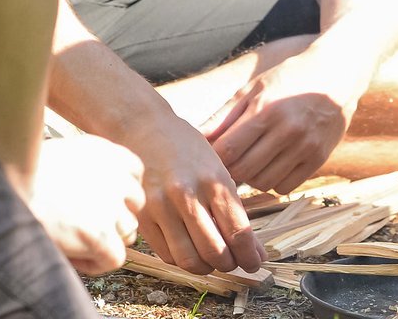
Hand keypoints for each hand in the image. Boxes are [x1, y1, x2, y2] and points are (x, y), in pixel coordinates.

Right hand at [25, 135, 145, 275]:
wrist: (1, 189)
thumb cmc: (21, 175)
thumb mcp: (61, 154)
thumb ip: (86, 167)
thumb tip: (94, 191)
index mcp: (106, 153)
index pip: (134, 172)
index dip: (118, 189)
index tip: (97, 198)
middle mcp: (115, 178)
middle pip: (133, 203)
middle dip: (113, 214)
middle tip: (81, 222)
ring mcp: (110, 208)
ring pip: (127, 231)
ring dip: (104, 238)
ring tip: (71, 238)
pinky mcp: (100, 235)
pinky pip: (115, 258)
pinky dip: (96, 262)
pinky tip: (72, 255)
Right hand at [126, 112, 265, 273]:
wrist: (143, 128)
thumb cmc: (186, 147)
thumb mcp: (217, 168)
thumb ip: (231, 205)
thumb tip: (251, 247)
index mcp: (214, 181)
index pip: (238, 232)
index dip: (250, 255)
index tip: (255, 263)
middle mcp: (188, 195)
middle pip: (216, 251)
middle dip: (230, 264)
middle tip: (235, 262)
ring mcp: (162, 207)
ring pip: (190, 259)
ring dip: (207, 268)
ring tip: (213, 262)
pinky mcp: (142, 216)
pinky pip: (166, 254)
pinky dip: (182, 260)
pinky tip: (190, 252)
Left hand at [199, 53, 362, 194]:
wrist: (338, 74)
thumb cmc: (289, 79)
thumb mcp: (254, 89)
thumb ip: (224, 116)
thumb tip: (195, 138)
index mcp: (266, 109)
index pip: (228, 150)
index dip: (213, 160)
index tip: (207, 159)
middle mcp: (287, 130)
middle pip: (244, 171)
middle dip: (229, 172)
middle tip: (225, 166)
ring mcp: (306, 146)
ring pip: (264, 183)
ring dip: (250, 179)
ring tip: (249, 163)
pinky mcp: (319, 158)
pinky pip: (285, 187)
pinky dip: (273, 183)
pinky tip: (271, 167)